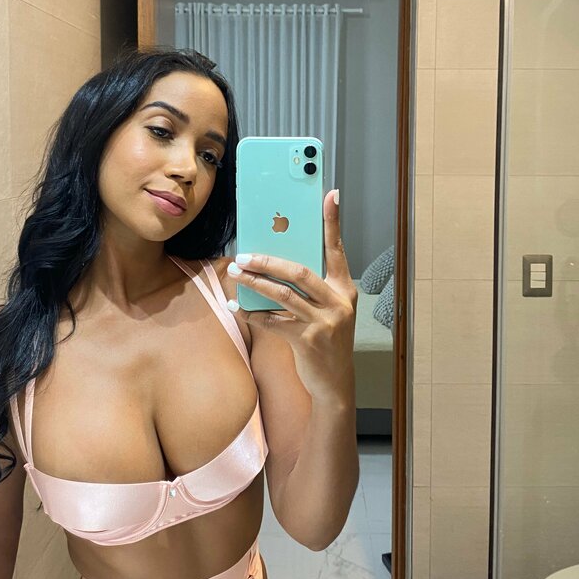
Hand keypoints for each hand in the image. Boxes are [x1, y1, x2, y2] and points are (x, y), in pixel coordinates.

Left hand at [226, 189, 357, 403]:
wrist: (335, 382)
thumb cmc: (327, 340)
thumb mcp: (328, 310)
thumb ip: (312, 289)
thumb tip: (276, 263)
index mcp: (344, 288)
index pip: (337, 249)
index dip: (333, 222)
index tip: (331, 196)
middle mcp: (338, 301)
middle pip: (299, 272)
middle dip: (268, 261)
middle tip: (243, 255)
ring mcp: (324, 321)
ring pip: (282, 294)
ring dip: (254, 283)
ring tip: (235, 274)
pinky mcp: (308, 340)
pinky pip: (272, 321)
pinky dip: (250, 313)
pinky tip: (234, 307)